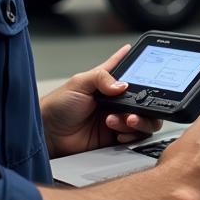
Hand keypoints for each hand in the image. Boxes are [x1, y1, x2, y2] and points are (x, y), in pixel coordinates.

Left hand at [41, 45, 162, 156]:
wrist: (48, 135)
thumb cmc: (57, 106)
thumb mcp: (78, 83)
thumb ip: (101, 78)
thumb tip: (123, 84)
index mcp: (107, 83)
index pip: (128, 69)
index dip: (140, 65)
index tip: (151, 62)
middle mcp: (115, 101)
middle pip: (145, 100)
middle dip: (146, 104)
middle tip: (132, 109)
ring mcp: (117, 119)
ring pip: (144, 119)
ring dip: (137, 120)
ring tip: (123, 120)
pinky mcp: (115, 137)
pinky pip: (135, 137)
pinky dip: (131, 135)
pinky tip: (118, 132)